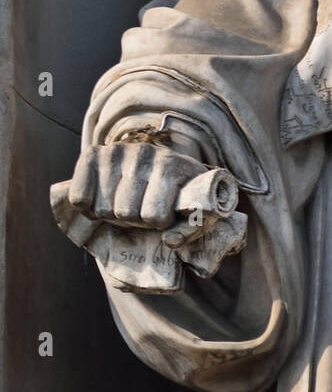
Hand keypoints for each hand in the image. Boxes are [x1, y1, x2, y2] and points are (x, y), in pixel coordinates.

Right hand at [68, 142, 213, 230]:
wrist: (157, 165)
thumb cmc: (175, 193)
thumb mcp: (193, 210)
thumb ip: (190, 229)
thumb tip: (169, 241)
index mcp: (172, 165)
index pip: (153, 216)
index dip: (158, 223)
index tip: (163, 213)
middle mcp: (144, 152)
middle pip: (125, 213)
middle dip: (133, 219)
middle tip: (140, 209)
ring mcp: (116, 150)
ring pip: (102, 209)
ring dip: (111, 213)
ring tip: (124, 201)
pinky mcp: (92, 153)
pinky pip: (79, 198)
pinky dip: (87, 207)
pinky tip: (102, 198)